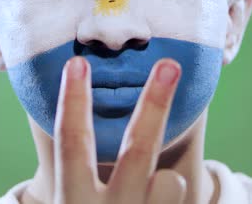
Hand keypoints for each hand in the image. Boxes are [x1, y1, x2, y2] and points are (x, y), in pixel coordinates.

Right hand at [54, 56, 185, 203]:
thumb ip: (81, 180)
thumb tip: (88, 149)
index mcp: (71, 202)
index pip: (71, 144)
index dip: (73, 102)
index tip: (77, 62)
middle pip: (137, 151)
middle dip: (155, 105)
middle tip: (170, 64)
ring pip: (169, 181)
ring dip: (166, 178)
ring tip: (154, 189)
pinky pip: (179, 194)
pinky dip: (169, 195)